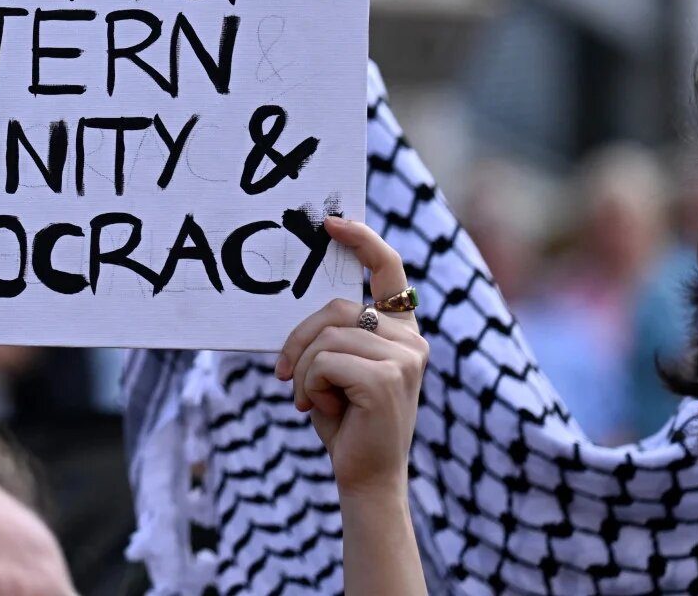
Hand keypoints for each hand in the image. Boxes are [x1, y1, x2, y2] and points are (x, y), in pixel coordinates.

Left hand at [274, 216, 426, 498]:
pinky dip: (310, 385)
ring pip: (326, 336)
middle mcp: (410, 339)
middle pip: (335, 309)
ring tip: (313, 400)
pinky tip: (322, 410)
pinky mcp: (388, 378)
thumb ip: (337, 333)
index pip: (389, 271)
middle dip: (299, 340)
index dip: (363, 241)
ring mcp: (404, 357)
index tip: (332, 223)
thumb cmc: (347, 420)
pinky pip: (324, 361)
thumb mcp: (340, 367)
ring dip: (305, 370)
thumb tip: (310, 303)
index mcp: (401, 331)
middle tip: (287, 375)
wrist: (366, 476)